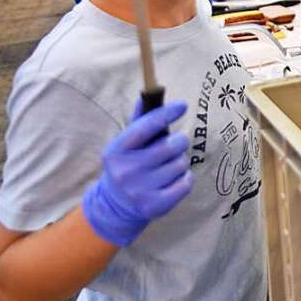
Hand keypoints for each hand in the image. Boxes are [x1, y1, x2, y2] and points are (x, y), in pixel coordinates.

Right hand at [82, 100, 191, 246]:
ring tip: (169, 165)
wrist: (115, 206)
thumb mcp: (125, 145)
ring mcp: (140, 190)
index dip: (166, 113)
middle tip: (174, 145)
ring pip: (180, 164)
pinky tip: (174, 178)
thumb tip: (148, 94)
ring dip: (181, 161)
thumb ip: (139, 121)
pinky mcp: (155, 205)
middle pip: (170, 146)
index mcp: (117, 150)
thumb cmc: (127, 165)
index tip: (182, 105)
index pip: (145, 127)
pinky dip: (185, 178)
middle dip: (179, 142)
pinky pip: (186, 183)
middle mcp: (126, 170)